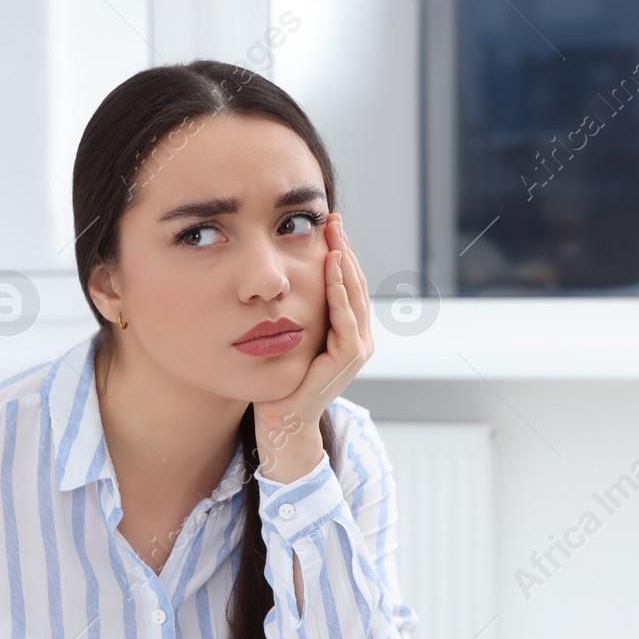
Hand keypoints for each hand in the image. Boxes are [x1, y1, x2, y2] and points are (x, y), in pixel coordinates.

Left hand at [252, 213, 373, 479]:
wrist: (282, 419)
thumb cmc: (280, 379)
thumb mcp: (290, 336)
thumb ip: (296, 311)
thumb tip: (279, 278)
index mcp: (348, 332)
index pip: (347, 283)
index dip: (340, 253)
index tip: (328, 224)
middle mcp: (359, 338)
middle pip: (356, 283)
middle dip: (344, 248)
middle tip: (333, 219)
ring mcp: (358, 348)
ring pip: (355, 295)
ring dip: (345, 262)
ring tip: (334, 234)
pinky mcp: (349, 357)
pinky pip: (346, 317)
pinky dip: (340, 290)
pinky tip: (330, 267)